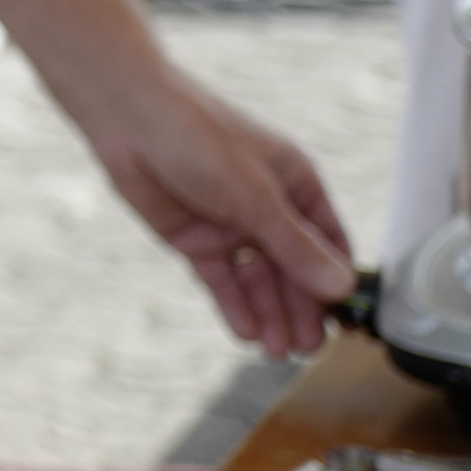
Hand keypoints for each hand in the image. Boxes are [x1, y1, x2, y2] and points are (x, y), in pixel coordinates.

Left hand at [76, 64, 359, 356]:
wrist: (128, 118)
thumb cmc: (199, 137)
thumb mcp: (255, 195)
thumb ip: (294, 245)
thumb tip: (339, 287)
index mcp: (295, 186)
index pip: (327, 245)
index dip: (334, 284)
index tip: (342, 325)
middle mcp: (266, 207)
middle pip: (292, 269)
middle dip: (300, 309)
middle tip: (305, 349)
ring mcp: (230, 224)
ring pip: (257, 279)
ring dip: (269, 314)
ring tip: (276, 352)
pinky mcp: (195, 238)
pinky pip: (221, 279)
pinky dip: (234, 305)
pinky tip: (246, 332)